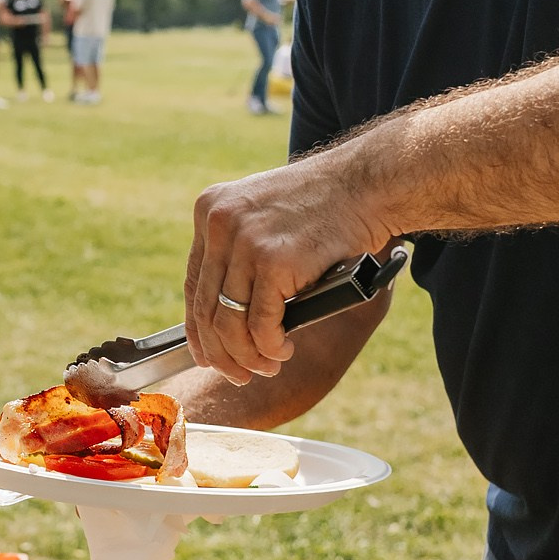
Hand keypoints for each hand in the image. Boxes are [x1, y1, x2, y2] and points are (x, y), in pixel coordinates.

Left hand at [184, 150, 386, 384]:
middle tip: (238, 374)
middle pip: (206, 308)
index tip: (206, 353)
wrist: (365, 184)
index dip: (198, 327)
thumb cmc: (324, 204)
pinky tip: (282, 350)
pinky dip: (270, 346)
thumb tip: (227, 309)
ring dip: (246, 356)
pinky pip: (261, 323)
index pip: (193, 283)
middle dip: (220, 352)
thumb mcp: (265, 214)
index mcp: (210, 210)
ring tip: (265, 367)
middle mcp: (219, 223)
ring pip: (229, 323)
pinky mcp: (274, 261)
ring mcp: (245, 241)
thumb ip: (240, 249)